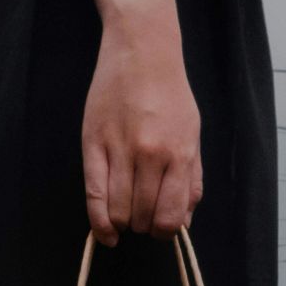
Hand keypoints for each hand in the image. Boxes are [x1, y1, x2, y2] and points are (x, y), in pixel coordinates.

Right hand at [83, 0, 202, 244]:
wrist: (142, 53)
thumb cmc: (170, 95)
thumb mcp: (193, 136)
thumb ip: (191, 180)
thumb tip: (182, 222)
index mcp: (178, 154)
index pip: (169, 217)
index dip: (165, 232)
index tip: (161, 228)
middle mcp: (149, 155)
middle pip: (142, 217)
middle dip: (143, 225)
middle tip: (143, 216)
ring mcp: (119, 150)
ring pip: (117, 211)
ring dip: (122, 222)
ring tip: (125, 215)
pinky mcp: (93, 144)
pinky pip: (93, 194)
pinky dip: (98, 221)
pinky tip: (104, 231)